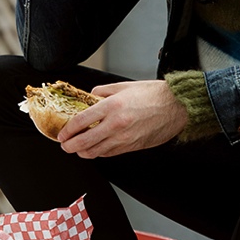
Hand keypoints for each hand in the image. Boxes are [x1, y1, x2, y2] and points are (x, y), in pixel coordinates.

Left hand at [57, 80, 188, 158]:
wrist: (177, 107)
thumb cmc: (155, 94)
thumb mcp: (125, 86)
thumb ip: (104, 91)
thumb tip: (91, 96)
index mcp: (112, 106)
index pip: (80, 121)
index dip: (67, 130)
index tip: (62, 133)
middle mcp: (116, 125)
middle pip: (84, 142)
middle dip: (69, 146)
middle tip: (65, 145)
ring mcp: (124, 138)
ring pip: (95, 152)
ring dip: (83, 152)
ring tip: (78, 148)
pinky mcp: (132, 147)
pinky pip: (109, 154)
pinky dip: (99, 153)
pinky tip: (96, 148)